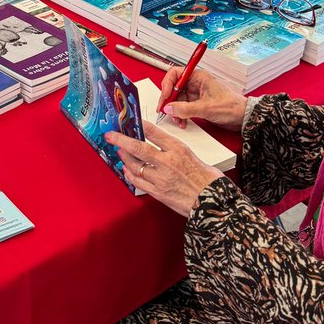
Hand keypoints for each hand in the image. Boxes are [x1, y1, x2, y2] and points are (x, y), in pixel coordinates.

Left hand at [106, 123, 223, 217]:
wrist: (213, 202)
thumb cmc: (208, 180)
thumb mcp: (192, 155)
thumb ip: (174, 151)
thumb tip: (159, 147)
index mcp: (178, 149)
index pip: (153, 132)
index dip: (138, 125)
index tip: (129, 121)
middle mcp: (167, 162)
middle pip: (138, 147)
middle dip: (121, 140)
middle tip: (110, 135)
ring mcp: (161, 178)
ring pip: (135, 165)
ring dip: (124, 157)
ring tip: (120, 151)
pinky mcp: (158, 192)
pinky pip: (138, 182)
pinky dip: (130, 174)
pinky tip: (127, 169)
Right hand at [157, 66, 246, 131]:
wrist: (243, 118)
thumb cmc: (232, 106)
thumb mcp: (206, 108)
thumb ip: (185, 108)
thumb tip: (169, 108)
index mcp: (198, 76)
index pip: (175, 74)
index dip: (167, 84)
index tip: (165, 97)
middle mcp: (196, 83)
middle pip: (174, 87)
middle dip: (169, 100)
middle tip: (165, 110)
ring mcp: (196, 94)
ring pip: (177, 99)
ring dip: (174, 110)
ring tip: (177, 119)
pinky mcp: (197, 104)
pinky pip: (183, 107)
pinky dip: (180, 114)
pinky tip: (182, 121)